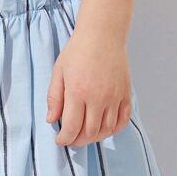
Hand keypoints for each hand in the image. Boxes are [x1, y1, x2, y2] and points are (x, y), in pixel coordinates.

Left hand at [46, 30, 132, 146]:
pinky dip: (114, 130)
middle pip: (90, 133)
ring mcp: (114, 97)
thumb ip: (54, 97)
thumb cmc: (78, 51)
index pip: (71, 127)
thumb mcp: (59, 72)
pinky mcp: (125, 94)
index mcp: (78, 92)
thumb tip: (51, 120)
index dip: (64, 139)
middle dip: (78, 141)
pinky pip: (123, 120)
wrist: (103, 34)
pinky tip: (104, 128)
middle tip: (71, 139)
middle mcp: (98, 97)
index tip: (60, 140)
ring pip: (106, 130)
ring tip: (85, 135)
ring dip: (95, 138)